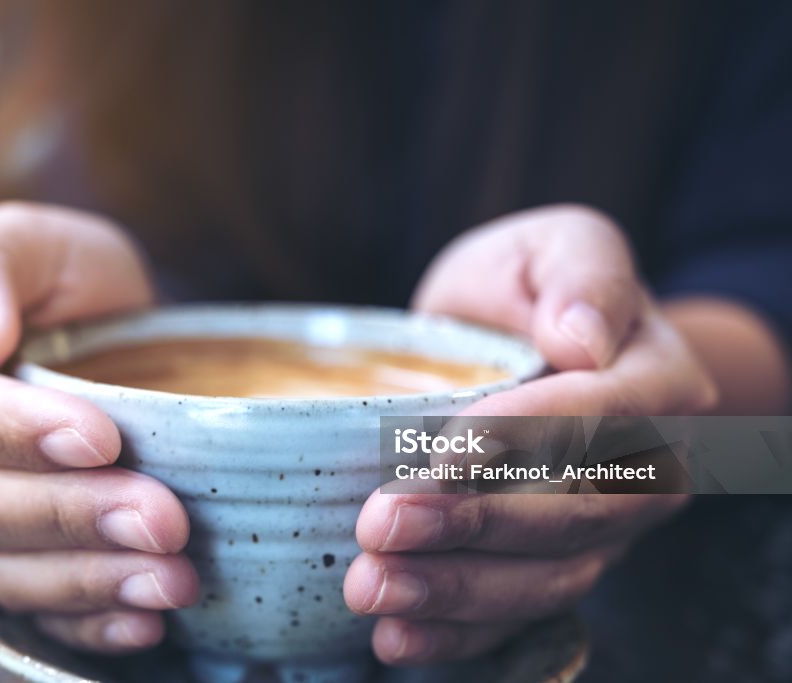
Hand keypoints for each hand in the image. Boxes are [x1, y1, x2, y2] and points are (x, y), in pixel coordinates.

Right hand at [0, 202, 198, 652]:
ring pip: (6, 566)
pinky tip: (146, 620)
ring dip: (91, 579)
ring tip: (172, 580)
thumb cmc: (61, 278)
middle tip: (163, 520)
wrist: (101, 331)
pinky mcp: (8, 556)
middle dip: (74, 515)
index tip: (102, 437)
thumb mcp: (30, 243)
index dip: (18, 431)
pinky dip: (87, 622)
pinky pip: (34, 607)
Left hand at [345, 205, 717, 664]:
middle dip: (473, 526)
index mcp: (658, 380)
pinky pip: (524, 609)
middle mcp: (651, 466)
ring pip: (549, 576)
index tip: (440, 452)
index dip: (520, 439)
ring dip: (457, 592)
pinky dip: (461, 633)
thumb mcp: (558, 245)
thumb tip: (584, 338)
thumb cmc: (534, 283)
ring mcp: (611, 525)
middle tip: (380, 526)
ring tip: (373, 587)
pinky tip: (397, 635)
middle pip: (572, 513)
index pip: (598, 418)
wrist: (531, 335)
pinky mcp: (564, 561)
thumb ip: (583, 274)